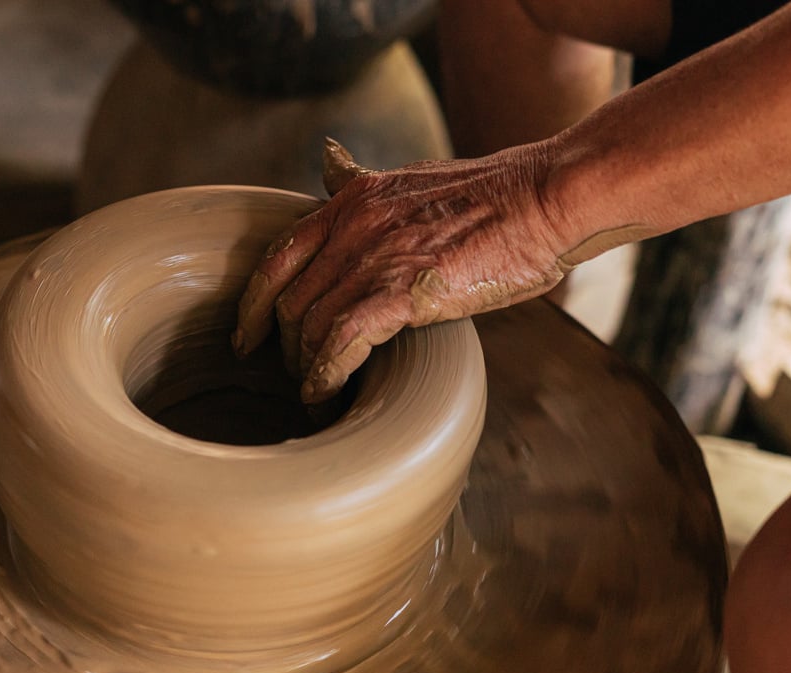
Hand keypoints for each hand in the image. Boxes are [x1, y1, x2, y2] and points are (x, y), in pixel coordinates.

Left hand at [232, 139, 572, 402]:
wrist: (543, 197)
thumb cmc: (489, 196)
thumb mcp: (407, 178)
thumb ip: (360, 184)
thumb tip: (327, 160)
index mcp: (350, 202)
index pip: (276, 256)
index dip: (252, 303)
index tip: (246, 334)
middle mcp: (351, 228)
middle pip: (289, 300)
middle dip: (282, 345)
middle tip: (290, 372)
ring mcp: (374, 260)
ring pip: (310, 325)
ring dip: (304, 365)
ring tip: (311, 390)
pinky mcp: (403, 293)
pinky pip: (342, 341)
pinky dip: (326, 373)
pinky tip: (324, 393)